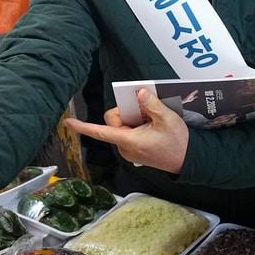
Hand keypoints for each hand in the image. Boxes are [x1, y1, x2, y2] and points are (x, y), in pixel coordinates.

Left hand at [64, 89, 188, 173]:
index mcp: (128, 141)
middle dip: (126, 112)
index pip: (100, 131)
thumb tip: (139, 93)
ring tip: (152, 120)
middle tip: (145, 111)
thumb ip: (152, 104)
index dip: (83, 126)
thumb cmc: (177, 143)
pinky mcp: (133, 150)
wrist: (187, 160)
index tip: (68, 123)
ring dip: (133, 119)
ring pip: (121, 126)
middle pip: (113, 121)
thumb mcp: (167, 119)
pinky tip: (151, 125)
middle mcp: (124, 147)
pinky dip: (136, 125)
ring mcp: (128, 150)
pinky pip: (127, 132)